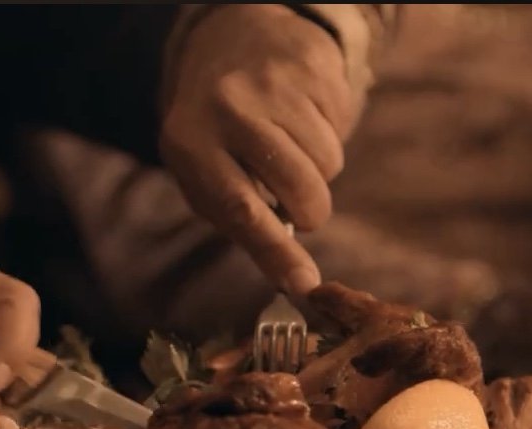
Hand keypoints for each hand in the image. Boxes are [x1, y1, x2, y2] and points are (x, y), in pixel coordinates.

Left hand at [161, 5, 354, 295]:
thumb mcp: (202, 171)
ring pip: (328, 162)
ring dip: (317, 171)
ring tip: (287, 148)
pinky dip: (327, 133)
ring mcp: (273, 82)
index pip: (239, 209)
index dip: (275, 252)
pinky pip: (342, 126)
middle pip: (299, 188)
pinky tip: (299, 116)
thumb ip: (237, 219)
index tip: (304, 285)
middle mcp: (229, 109)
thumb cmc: (213, 131)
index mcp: (189, 143)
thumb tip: (293, 276)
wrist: (231, 41)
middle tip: (298, 206)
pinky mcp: (312, 64)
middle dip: (309, 211)